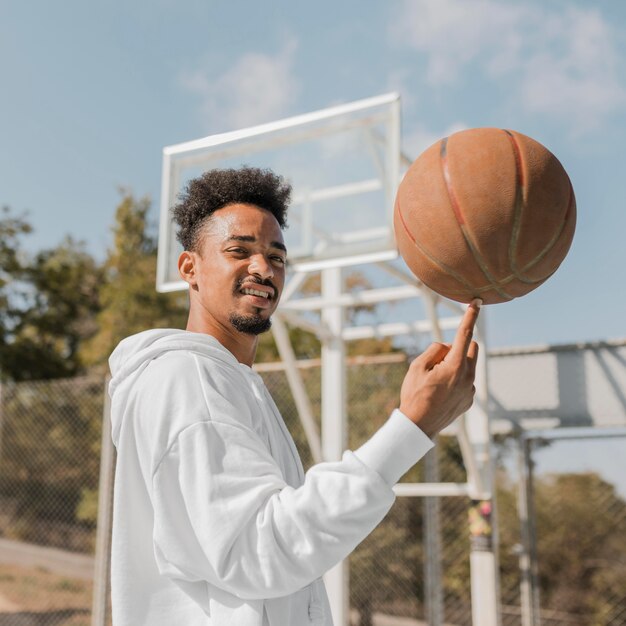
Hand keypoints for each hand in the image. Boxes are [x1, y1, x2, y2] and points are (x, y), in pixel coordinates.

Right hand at [399, 299, 480, 437]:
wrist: (418, 426)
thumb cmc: (414, 394)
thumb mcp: (417, 366)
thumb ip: (434, 350)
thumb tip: (447, 347)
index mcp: (454, 366)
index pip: (464, 334)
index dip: (470, 316)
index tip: (477, 302)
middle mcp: (467, 377)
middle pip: (471, 348)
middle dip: (458, 347)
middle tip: (438, 360)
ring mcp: (470, 390)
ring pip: (467, 365)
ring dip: (455, 365)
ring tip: (436, 381)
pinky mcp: (469, 400)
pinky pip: (466, 380)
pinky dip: (456, 380)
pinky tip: (440, 393)